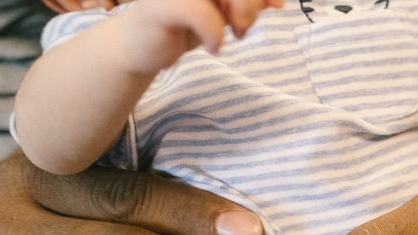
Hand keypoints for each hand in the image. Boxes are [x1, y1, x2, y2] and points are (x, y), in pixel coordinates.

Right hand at [117, 0, 284, 66]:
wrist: (140, 48)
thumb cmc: (181, 25)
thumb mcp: (222, 12)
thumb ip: (245, 4)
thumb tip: (277, 2)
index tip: (275, 6)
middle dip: (252, 3)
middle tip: (243, 27)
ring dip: (241, 15)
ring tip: (234, 33)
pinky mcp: (162, 5)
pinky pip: (201, 13)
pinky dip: (214, 34)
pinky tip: (213, 46)